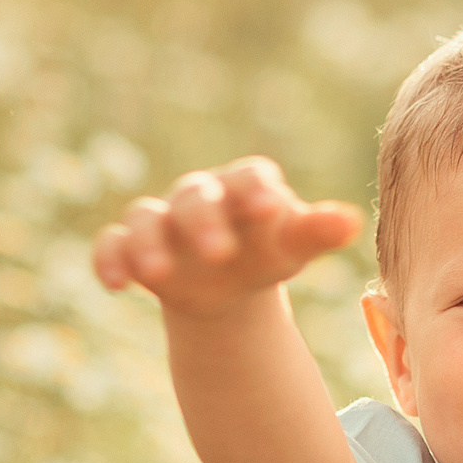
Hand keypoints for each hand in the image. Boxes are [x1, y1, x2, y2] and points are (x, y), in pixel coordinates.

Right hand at [92, 156, 362, 316]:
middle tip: (219, 253)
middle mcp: (199, 195)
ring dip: (149, 244)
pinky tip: (116, 285)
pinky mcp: (131, 245)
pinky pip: (113, 244)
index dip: (258, 190)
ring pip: (147, 218)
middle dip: (204, 223)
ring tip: (157, 275)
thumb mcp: (292, 246)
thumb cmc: (267, 251)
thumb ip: (318, 232)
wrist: (227, 280)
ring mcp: (162, 219)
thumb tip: (352, 221)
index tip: (271, 209)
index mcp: (245, 187)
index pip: (250, 178)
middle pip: (197, 199)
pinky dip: (110, 259)